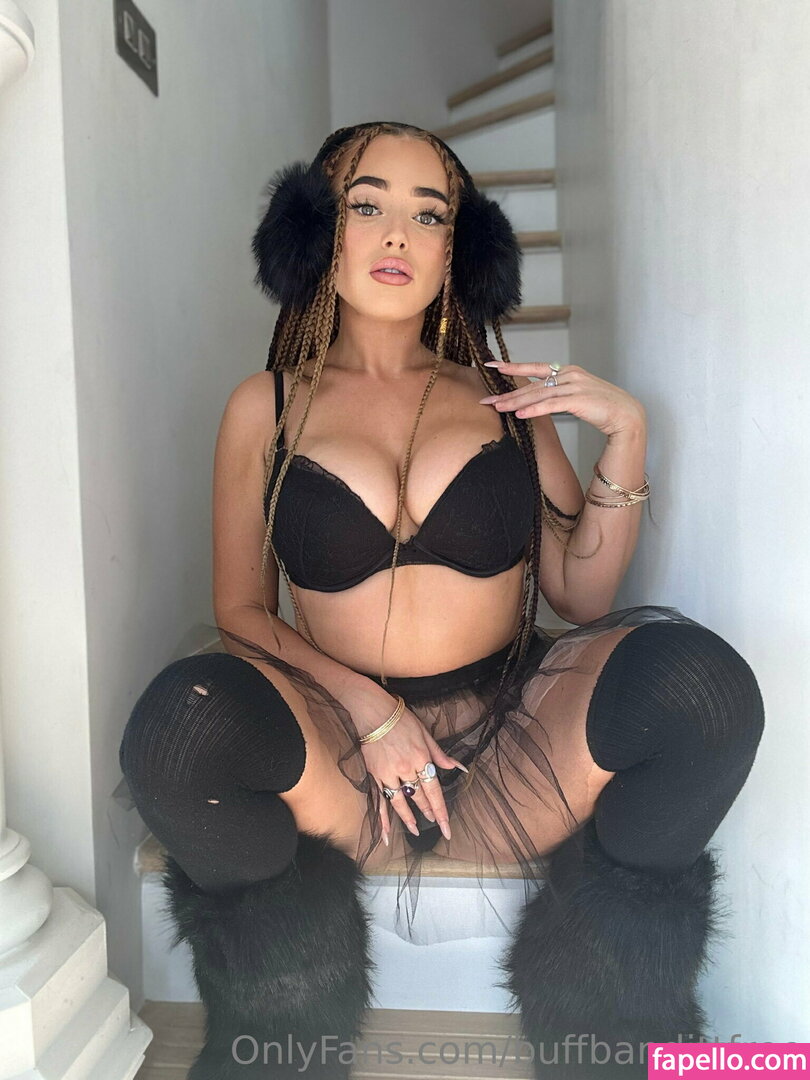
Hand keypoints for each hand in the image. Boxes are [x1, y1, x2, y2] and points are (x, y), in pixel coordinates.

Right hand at [358, 698, 466, 844]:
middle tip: (437, 823)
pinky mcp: (375, 774)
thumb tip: (459, 768)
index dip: (441, 810)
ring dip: (409, 818)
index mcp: (421, 758)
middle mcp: (405, 769)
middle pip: (419, 797)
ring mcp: (388, 773)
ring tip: (416, 830)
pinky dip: (383, 818)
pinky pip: (381, 800)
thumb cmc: (402, 720)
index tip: (447, 826)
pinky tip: (386, 832)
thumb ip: (440, 755)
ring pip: (400, 802)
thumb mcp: (425, 734)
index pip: (433, 790)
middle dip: (429, 812)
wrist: (374, 712)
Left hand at [479, 361, 645, 439]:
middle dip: (507, 392)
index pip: (534, 368)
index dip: (512, 367)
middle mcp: (569, 375)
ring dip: (516, 402)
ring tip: (497, 407)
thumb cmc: (602, 408)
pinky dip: (534, 410)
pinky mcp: (578, 400)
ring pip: (538, 394)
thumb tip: (537, 401)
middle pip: (531, 384)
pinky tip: (519, 415)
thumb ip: (558, 395)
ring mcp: (574, 386)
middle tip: (486, 399)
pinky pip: (551, 405)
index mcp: (567, 371)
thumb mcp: (577, 396)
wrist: (627, 415)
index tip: (491, 365)